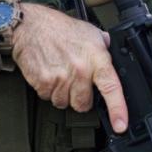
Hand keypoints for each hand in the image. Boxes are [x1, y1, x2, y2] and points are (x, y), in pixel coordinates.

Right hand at [11, 3, 127, 132]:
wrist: (31, 26)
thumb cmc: (60, 28)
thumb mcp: (90, 32)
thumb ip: (103, 48)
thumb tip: (113, 57)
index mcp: (96, 58)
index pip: (111, 87)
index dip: (118, 110)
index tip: (120, 125)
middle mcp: (80, 70)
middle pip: (84, 104)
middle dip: (80, 97)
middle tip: (75, 80)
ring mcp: (61, 78)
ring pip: (64, 103)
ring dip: (63, 94)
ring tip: (60, 74)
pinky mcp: (43, 83)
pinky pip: (48, 98)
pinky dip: (48, 90)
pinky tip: (49, 74)